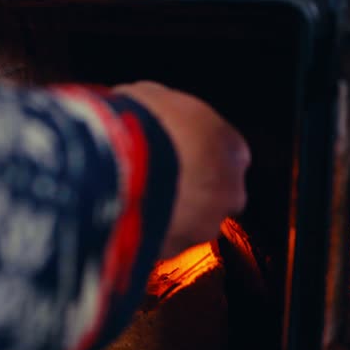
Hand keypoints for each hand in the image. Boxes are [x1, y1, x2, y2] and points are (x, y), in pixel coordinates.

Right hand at [114, 81, 249, 258]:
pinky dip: (148, 232)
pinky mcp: (177, 251)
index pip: (226, 153)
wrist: (116, 169)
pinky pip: (164, 241)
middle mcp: (230, 190)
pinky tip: (123, 217)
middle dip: (189, 187)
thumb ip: (164, 110)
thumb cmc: (139, 127)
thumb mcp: (152, 97)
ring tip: (132, 198)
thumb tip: (147, 108)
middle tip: (154, 176)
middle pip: (215, 191)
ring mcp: (205, 226)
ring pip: (191, 221)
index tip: (171, 149)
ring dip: (169, 212)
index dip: (195, 151)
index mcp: (233, 148)